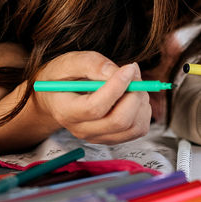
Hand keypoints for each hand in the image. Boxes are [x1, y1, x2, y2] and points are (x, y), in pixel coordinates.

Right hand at [32, 51, 150, 144]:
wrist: (57, 96)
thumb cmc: (62, 77)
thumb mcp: (69, 62)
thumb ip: (91, 63)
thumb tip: (115, 72)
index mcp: (66, 111)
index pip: (95, 108)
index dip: (116, 87)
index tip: (129, 68)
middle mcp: (81, 130)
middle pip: (118, 121)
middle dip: (134, 94)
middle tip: (133, 73)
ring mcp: (98, 137)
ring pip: (133, 127)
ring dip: (140, 102)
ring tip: (132, 83)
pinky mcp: (112, 138)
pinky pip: (138, 130)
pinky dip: (143, 111)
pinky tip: (132, 96)